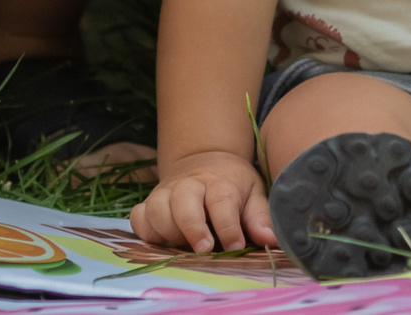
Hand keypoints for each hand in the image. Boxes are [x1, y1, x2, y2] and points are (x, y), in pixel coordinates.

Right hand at [132, 149, 274, 252]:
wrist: (205, 162)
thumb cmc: (233, 185)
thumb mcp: (253, 194)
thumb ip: (260, 217)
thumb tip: (272, 240)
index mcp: (220, 181)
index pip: (221, 200)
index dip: (228, 226)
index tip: (236, 247)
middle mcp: (189, 185)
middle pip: (183, 199)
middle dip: (192, 226)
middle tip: (203, 249)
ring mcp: (165, 193)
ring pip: (156, 208)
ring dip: (167, 231)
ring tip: (182, 248)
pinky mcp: (149, 204)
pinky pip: (139, 217)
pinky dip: (146, 231)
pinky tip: (162, 243)